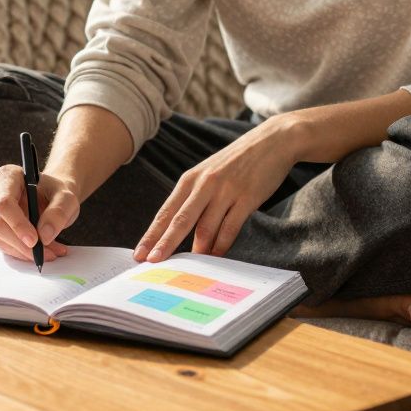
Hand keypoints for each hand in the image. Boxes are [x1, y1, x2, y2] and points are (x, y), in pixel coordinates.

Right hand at [0, 165, 79, 261]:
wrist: (52, 198)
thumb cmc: (56, 193)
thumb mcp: (66, 198)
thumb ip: (58, 213)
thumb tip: (44, 236)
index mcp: (8, 176)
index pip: (4, 203)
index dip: (17, 224)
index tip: (35, 240)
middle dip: (22, 244)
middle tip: (47, 253)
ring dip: (24, 251)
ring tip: (50, 252)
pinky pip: (3, 245)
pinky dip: (22, 253)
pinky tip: (41, 251)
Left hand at [134, 125, 296, 261]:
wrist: (271, 141)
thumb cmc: (235, 162)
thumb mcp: (208, 174)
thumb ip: (194, 198)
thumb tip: (178, 230)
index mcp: (190, 179)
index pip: (166, 212)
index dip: (152, 234)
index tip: (139, 253)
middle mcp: (205, 184)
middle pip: (180, 220)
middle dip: (165, 244)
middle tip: (152, 262)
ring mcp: (226, 191)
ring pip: (205, 227)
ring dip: (197, 250)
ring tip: (189, 268)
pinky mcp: (247, 197)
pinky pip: (230, 227)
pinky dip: (222, 245)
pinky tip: (216, 255)